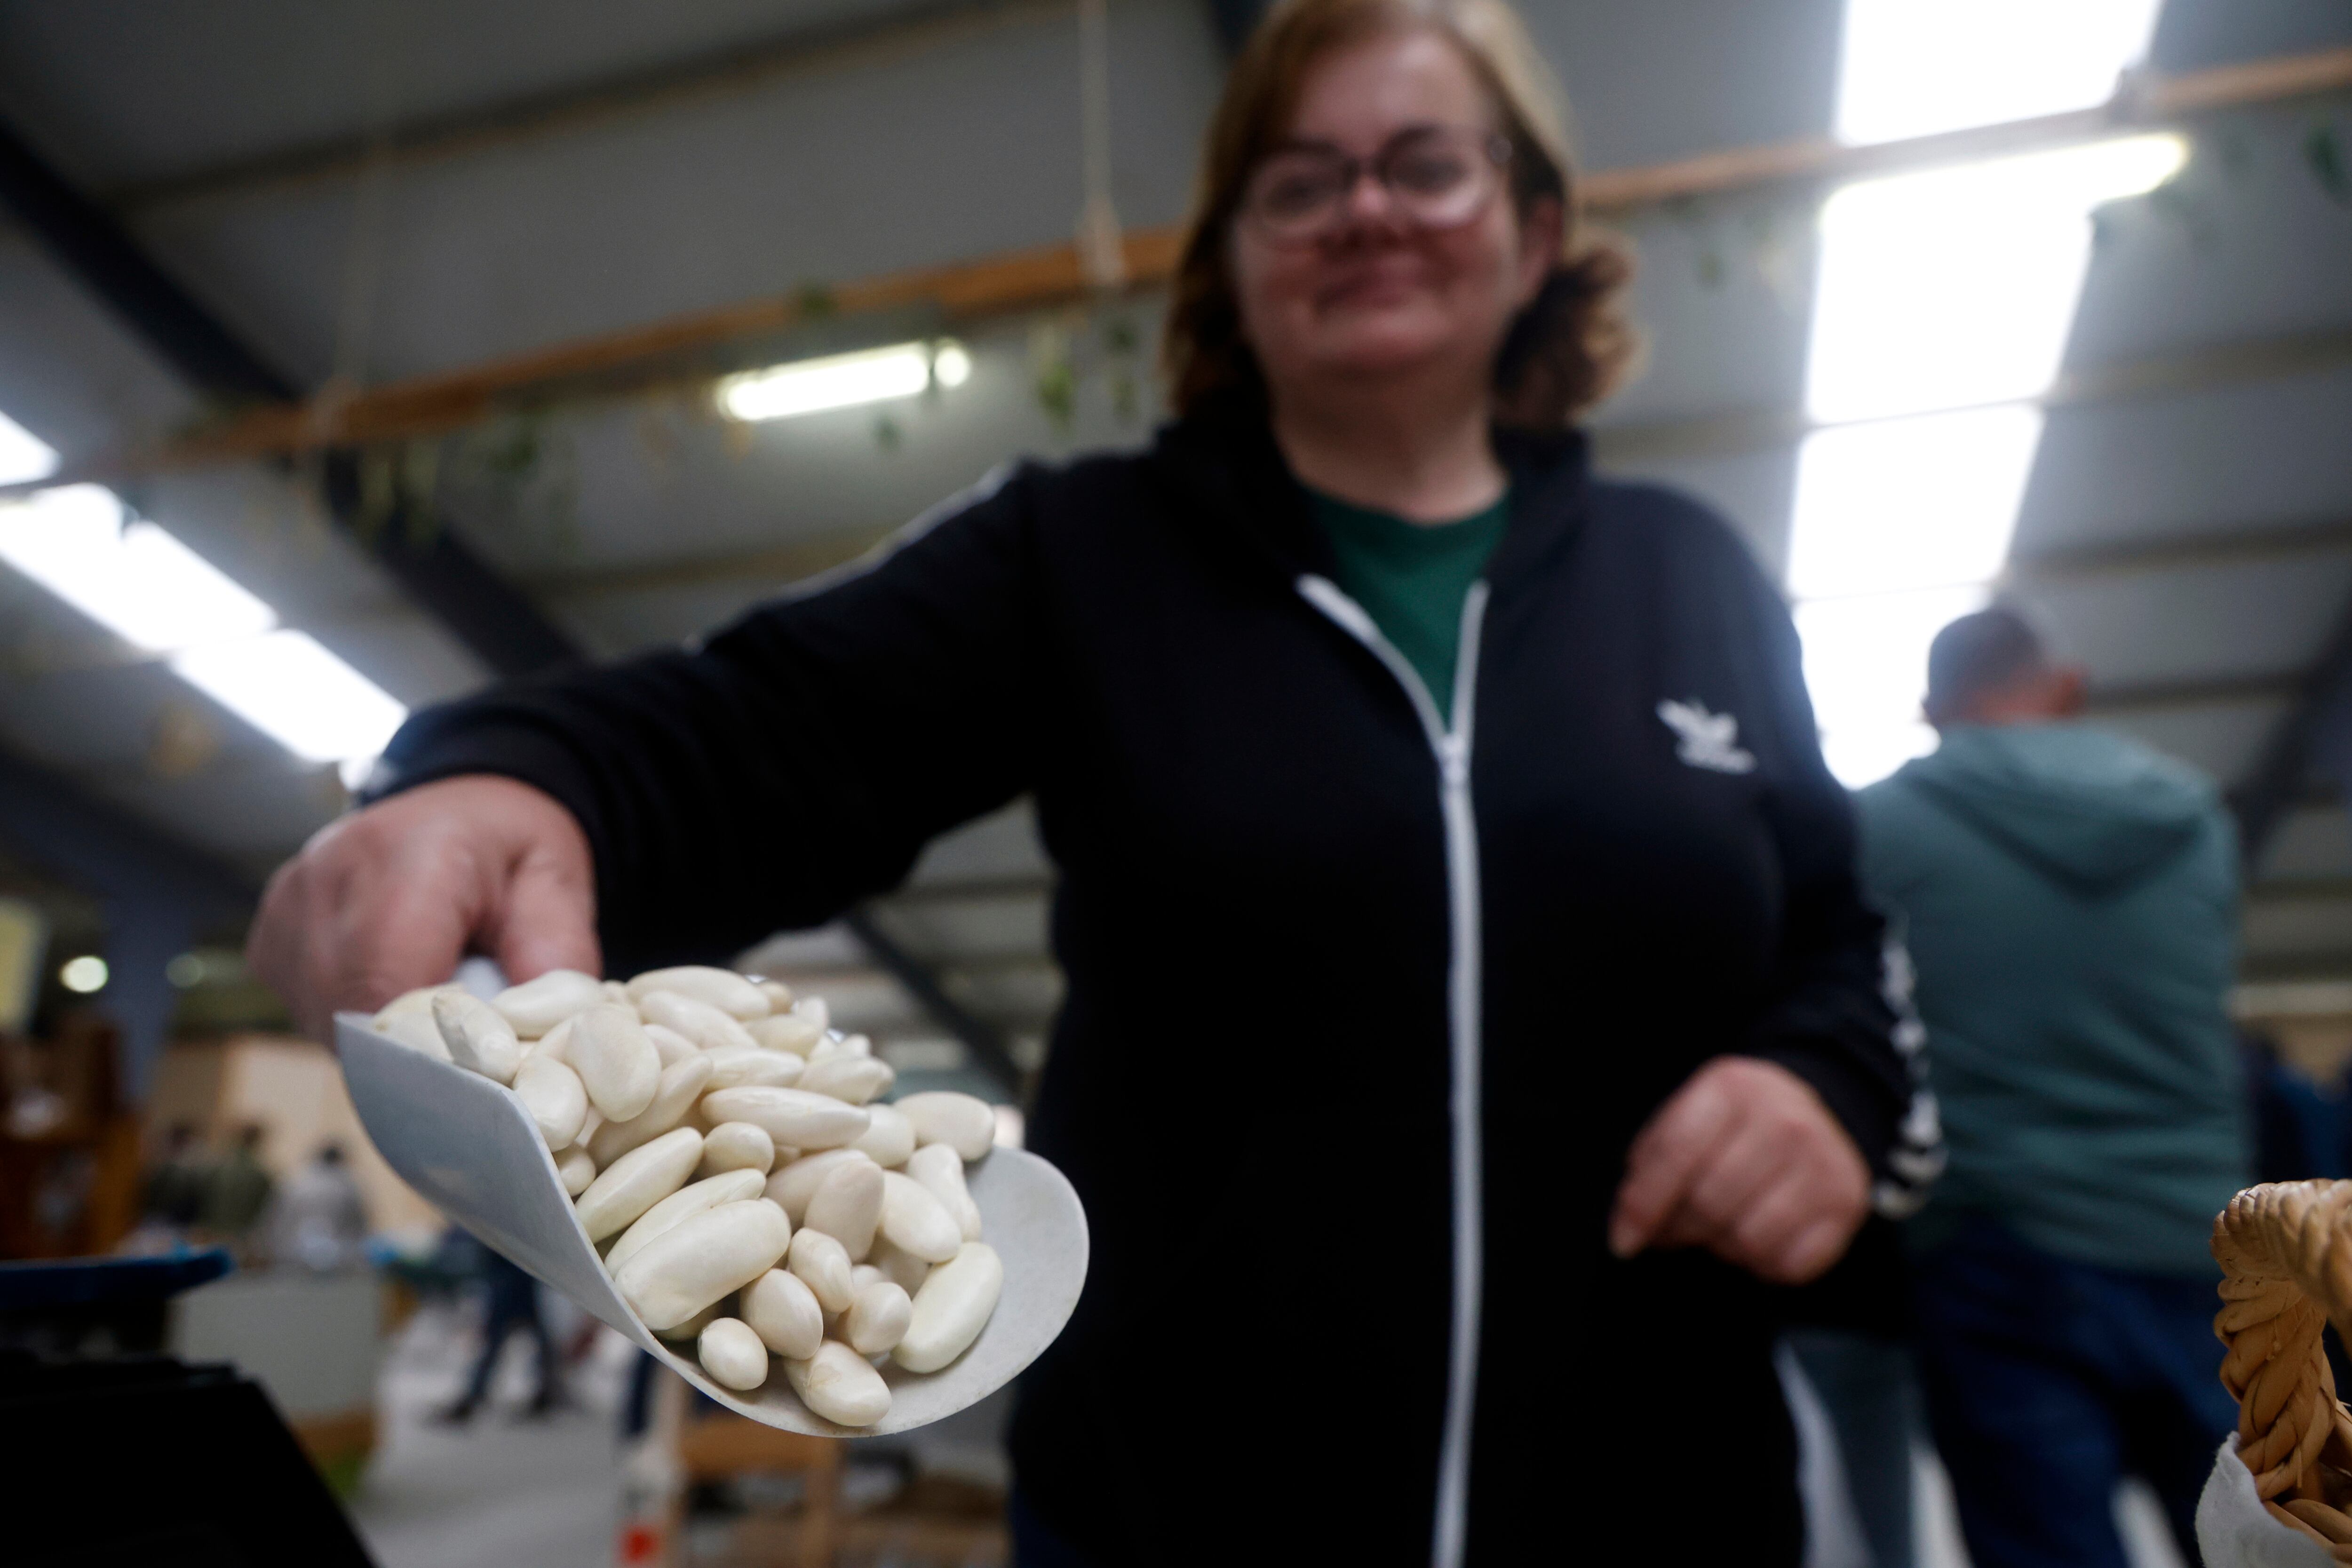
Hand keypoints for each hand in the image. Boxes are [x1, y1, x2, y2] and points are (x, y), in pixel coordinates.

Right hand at [247, 775, 599, 1038]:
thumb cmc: (510, 850)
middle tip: (466, 1043)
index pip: (386, 979)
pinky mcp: (269, 936)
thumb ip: (554, 955)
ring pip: (324, 1020)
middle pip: (350, 1008)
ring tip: (434, 1003)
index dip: (429, 1044)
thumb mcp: (558, 884)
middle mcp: (328, 873)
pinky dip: (354, 1019)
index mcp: (408, 853)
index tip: (477, 1069)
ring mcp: (287, 904)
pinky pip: (306, 1010)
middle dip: (413, 1046)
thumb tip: (532, 1043)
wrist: (461, 809)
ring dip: (383, 1035)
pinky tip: (395, 989)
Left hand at [1606, 1056, 1869, 1285]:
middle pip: (1708, 1203)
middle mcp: (1783, 1120)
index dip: (1643, 1206)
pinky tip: (1760, 1234)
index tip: (1624, 1241)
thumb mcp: (1685, 1119)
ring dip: (1723, 1247)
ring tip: (1722, 1226)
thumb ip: (1651, 1166)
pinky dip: (1764, 1264)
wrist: (1814, 1111)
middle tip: (1677, 1228)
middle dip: (1681, 1228)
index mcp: (1730, 1088)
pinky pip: (1790, 1264)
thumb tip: (1628, 1230)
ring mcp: (1822, 1161)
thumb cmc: (1733, 1125)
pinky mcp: (1846, 1201)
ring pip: (1748, 1240)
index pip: (1676, 1155)